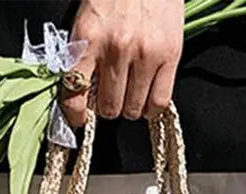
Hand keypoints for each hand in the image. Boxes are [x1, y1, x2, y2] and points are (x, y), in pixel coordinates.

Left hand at [62, 0, 183, 125]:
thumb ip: (84, 57)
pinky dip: (151, 107)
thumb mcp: (90, 20)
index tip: (79, 120)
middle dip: (108, 106)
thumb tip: (84, 98)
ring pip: (133, 109)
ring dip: (130, 106)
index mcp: (89, 38)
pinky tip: (148, 96)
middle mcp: (116, 49)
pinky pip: (159, 102)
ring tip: (131, 90)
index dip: (75, 116)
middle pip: (108, 108)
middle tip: (112, 93)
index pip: (75, 94)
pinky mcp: (170, 55)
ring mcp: (145, 54)